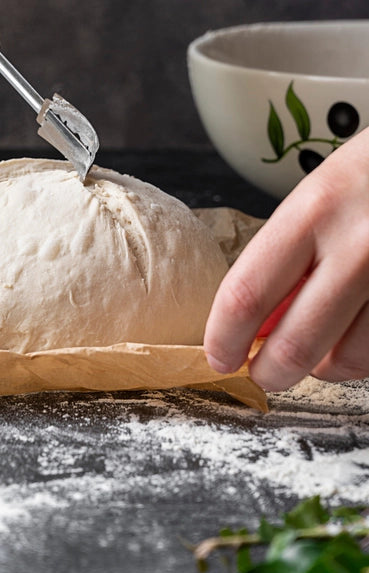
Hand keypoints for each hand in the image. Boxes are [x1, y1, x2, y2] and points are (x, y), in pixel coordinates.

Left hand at [204, 127, 368, 390]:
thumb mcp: (317, 199)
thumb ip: (285, 259)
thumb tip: (254, 327)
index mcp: (314, 211)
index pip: (247, 294)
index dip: (224, 337)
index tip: (218, 355)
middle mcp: (357, 245)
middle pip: (295, 343)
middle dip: (269, 372)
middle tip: (262, 373)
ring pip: (346, 360)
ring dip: (322, 367)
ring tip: (318, 347)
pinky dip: (357, 356)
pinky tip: (352, 334)